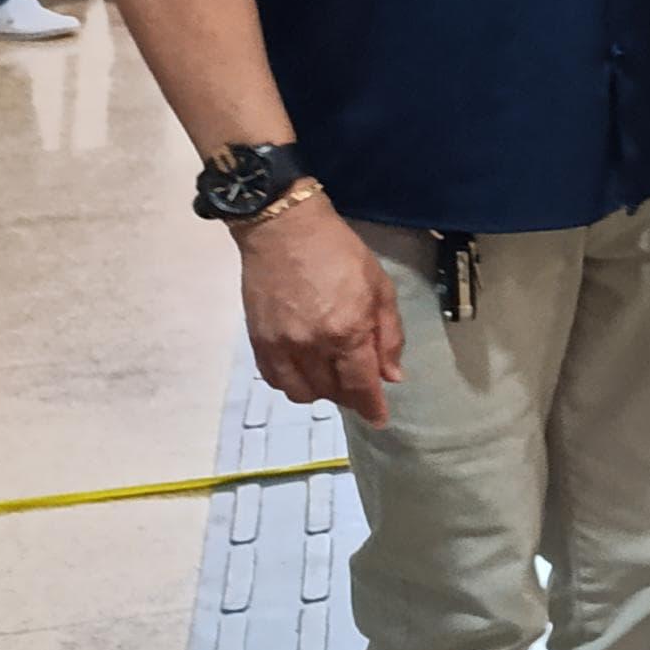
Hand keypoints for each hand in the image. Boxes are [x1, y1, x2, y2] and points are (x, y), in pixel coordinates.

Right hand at [239, 198, 405, 424]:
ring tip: (333, 378)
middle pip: (332, 392)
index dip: (372, 406)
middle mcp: (311, 345)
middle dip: (351, 396)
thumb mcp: (380, 288)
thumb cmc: (340, 253)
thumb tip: (391, 375)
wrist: (284, 230)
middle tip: (360, 387)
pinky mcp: (258, 340)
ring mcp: (280, 345)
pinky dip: (292, 383)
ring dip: (321, 392)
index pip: (361, 384)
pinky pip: (274, 379)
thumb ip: (388, 335)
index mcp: (347, 331)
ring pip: (301, 392)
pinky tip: (306, 372)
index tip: (380, 419)